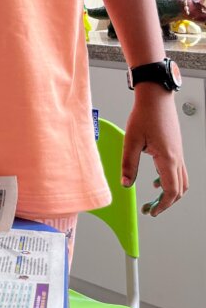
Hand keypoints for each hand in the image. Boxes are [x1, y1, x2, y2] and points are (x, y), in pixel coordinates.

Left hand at [121, 86, 188, 215]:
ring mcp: (178, 153)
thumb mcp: (131, 141)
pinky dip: (170, 180)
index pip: (171, 191)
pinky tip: (156, 178)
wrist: (156, 96)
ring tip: (154, 197)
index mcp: (168, 159)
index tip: (151, 211)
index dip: (162, 206)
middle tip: (150, 208)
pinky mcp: (175, 148)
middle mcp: (177, 158)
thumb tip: (125, 184)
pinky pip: (178, 170)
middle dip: (166, 203)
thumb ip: (128, 164)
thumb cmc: (145, 114)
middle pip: (179, 190)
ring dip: (170, 192)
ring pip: (181, 181)